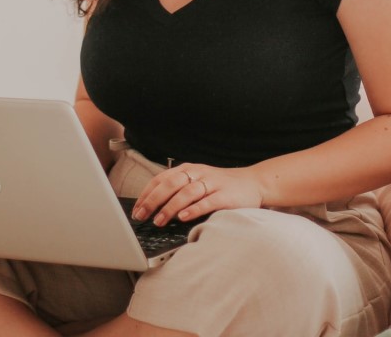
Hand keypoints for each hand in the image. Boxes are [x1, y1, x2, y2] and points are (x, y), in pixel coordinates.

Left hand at [132, 163, 263, 225]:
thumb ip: (178, 190)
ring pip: (187, 192)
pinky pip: (207, 201)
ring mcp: (212, 183)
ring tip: (159, 220)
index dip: (147, 194)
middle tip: (142, 216)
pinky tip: (183, 217)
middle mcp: (198, 173)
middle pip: (171, 183)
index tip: (136, 210)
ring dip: (170, 207)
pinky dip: (194, 209)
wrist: (253, 183)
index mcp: (188, 169)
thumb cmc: (220, 186)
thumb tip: (152, 207)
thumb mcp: (197, 182)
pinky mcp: (225, 195)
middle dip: (154, 200)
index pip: (161, 179)